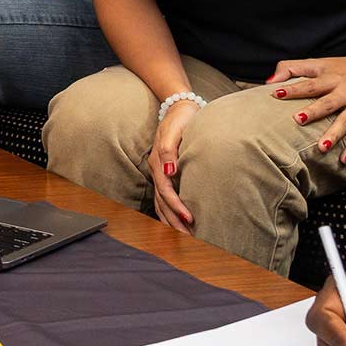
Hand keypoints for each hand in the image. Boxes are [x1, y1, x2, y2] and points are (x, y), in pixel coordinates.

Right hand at [150, 96, 197, 231]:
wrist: (179, 106)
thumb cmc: (181, 118)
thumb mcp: (174, 130)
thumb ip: (169, 150)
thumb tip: (170, 172)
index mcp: (158, 162)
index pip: (166, 191)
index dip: (176, 207)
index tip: (189, 220)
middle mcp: (156, 170)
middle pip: (161, 202)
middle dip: (172, 221)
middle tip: (188, 238)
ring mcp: (159, 172)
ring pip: (160, 202)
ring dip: (170, 220)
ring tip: (183, 236)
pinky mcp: (165, 172)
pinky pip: (163, 197)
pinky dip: (168, 211)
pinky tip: (176, 220)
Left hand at [267, 51, 345, 165]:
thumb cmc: (345, 67)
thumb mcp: (320, 63)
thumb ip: (292, 68)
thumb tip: (269, 82)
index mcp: (330, 78)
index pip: (309, 84)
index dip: (293, 89)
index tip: (276, 94)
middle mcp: (345, 90)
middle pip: (328, 102)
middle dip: (313, 111)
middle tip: (298, 120)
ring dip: (335, 133)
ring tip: (322, 147)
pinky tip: (345, 158)